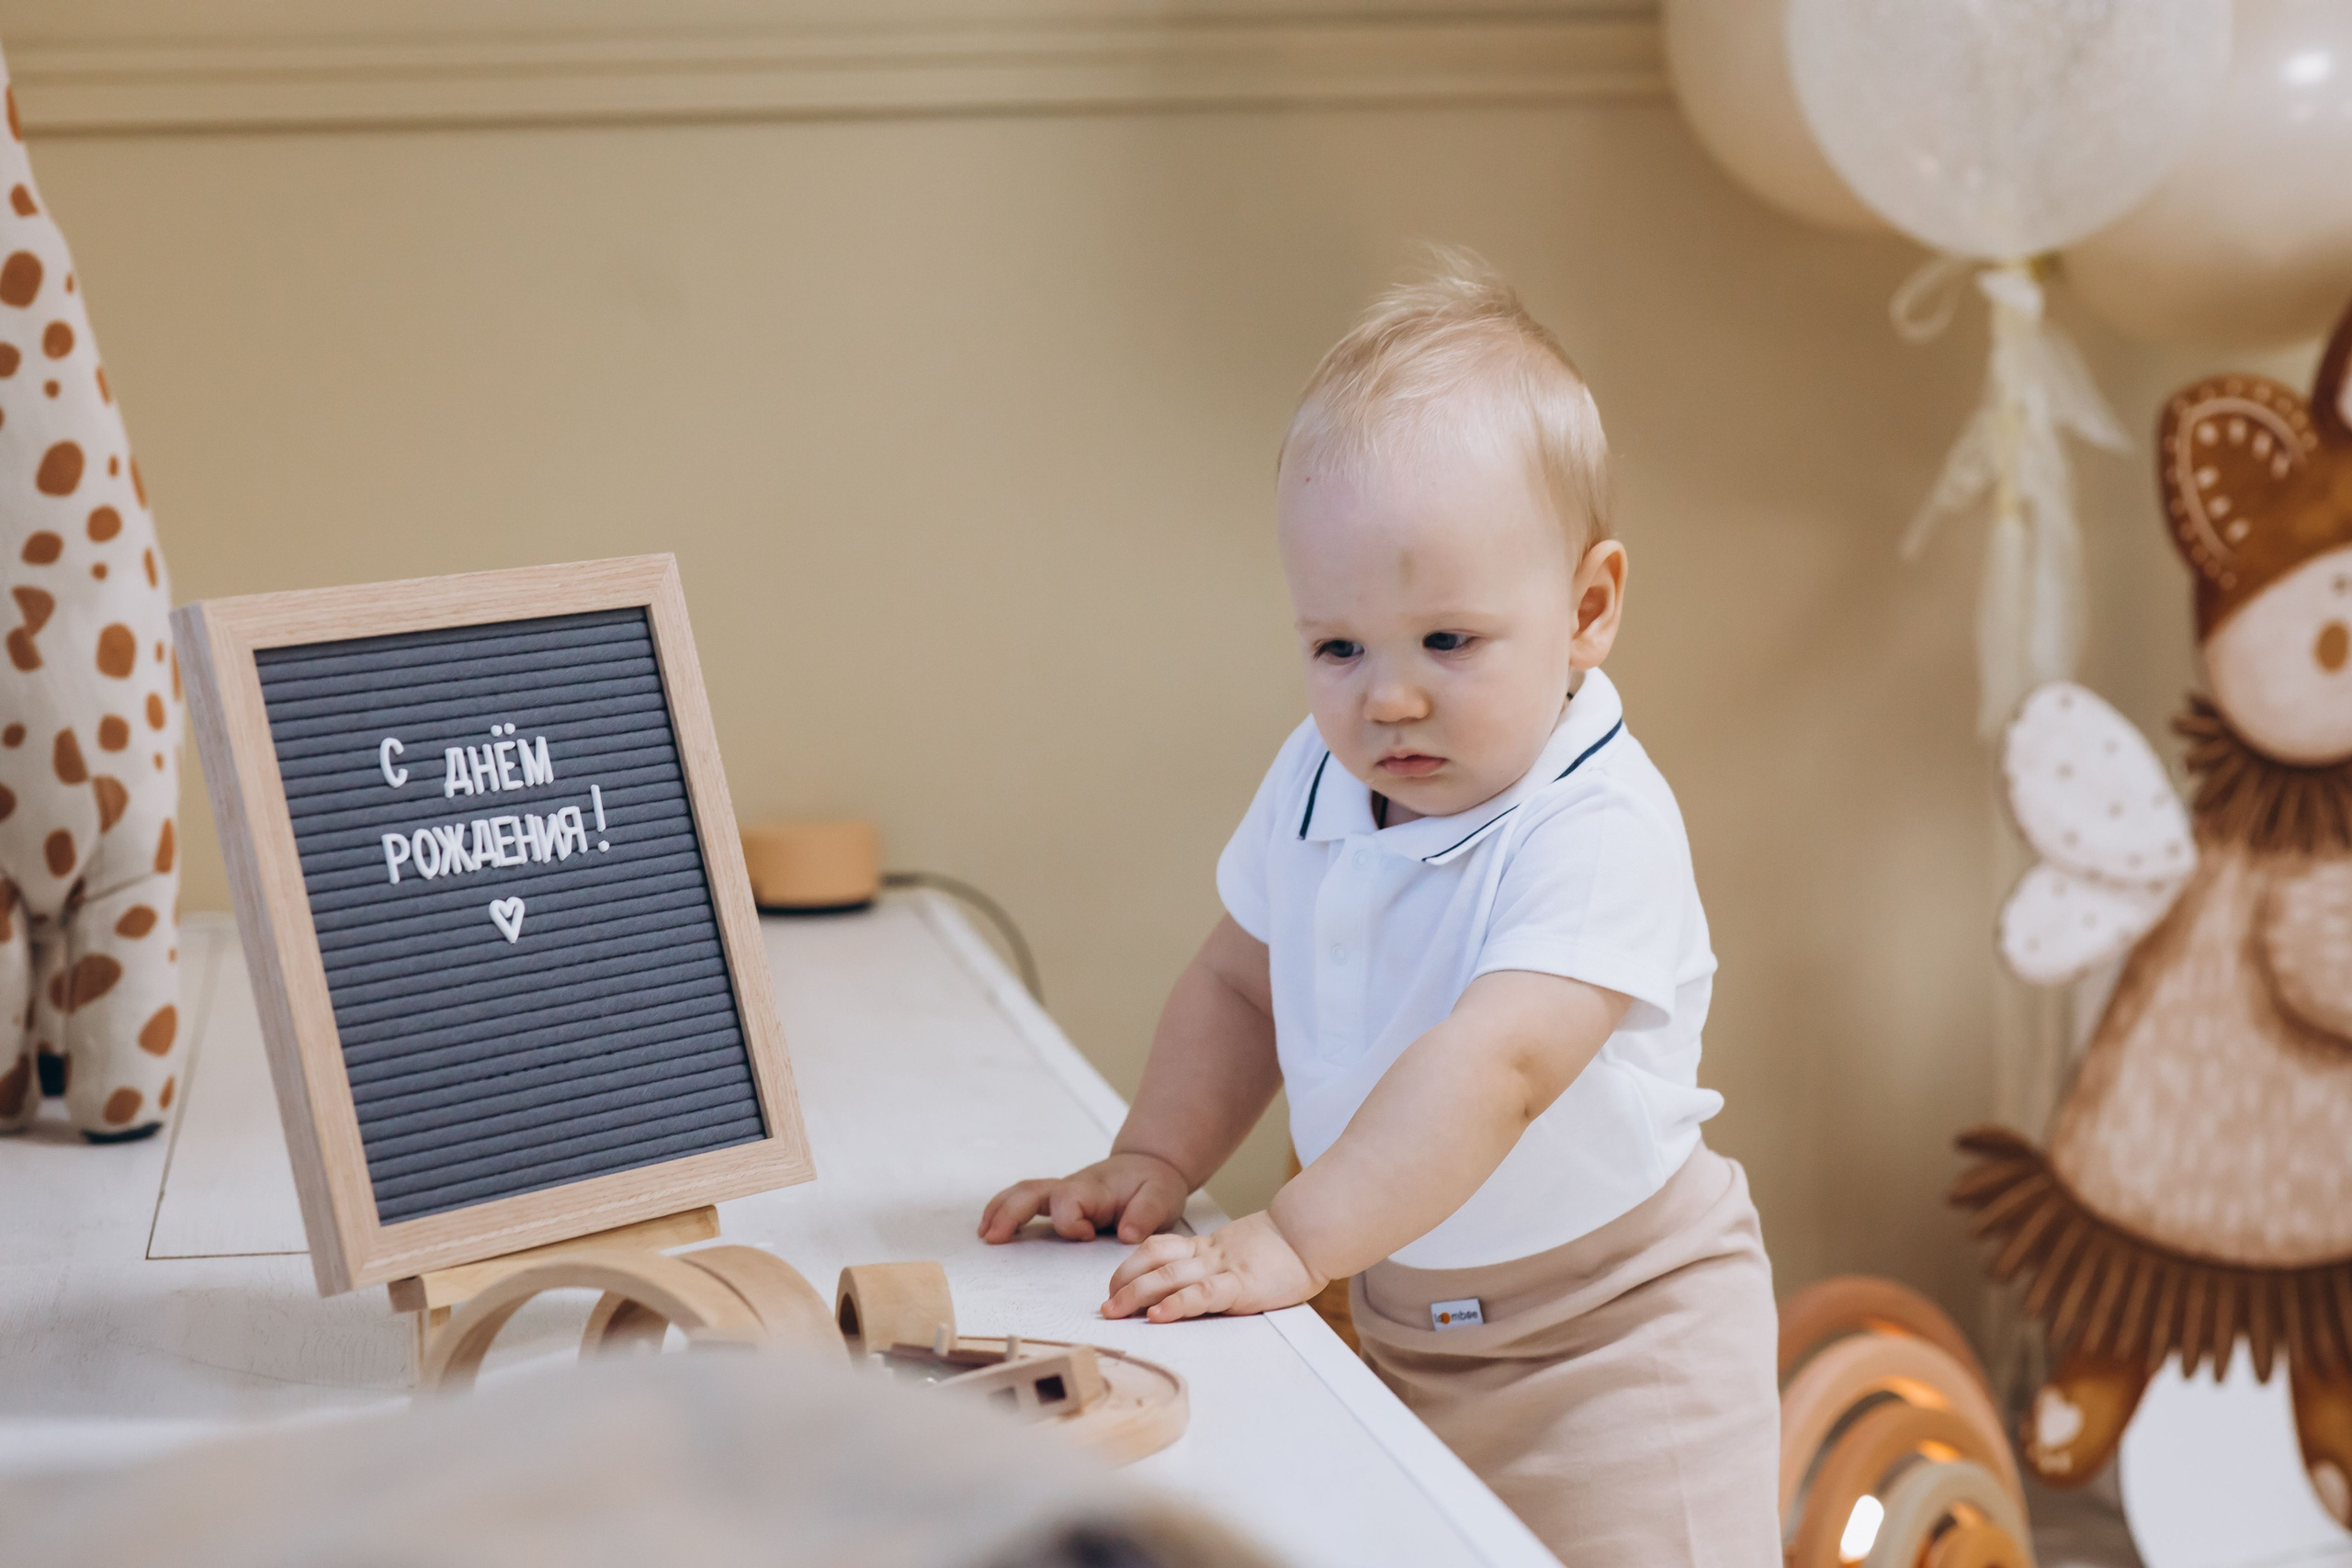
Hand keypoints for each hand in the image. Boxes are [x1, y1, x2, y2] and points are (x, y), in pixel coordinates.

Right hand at [978, 1151, 1191, 1244]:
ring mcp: (1061, 1191)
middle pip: (1032, 1191)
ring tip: (985, 1234)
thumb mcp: (1161, 1197)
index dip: (1071, 1222)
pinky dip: (1004, 1210)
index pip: (1068, 1202)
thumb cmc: (1155, 1185)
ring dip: (1000, 1210)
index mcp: (1094, 1189)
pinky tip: (991, 1228)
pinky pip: (1025, 1199)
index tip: (1089, 1237)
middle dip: (1010, 1212)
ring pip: (1023, 1192)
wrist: (1151, 1166)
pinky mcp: (1057, 1199)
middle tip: (992, 1237)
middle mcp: (1072, 1187)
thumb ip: (1146, 1214)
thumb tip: (1127, 1234)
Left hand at [1101, 1210, 1326, 1323]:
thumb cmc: (1282, 1250)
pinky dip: (1176, 1304)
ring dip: (1136, 1293)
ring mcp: (1222, 1269)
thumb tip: (1194, 1285)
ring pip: (1168, 1276)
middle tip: (1105, 1306)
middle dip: (1124, 1284)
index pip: (1158, 1249)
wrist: (1311, 1234)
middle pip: (1154, 1263)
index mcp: (1206, 1248)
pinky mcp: (1241, 1285)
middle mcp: (1207, 1256)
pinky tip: (1158, 1315)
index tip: (1113, 1285)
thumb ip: (1217, 1265)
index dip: (1131, 1265)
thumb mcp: (1240, 1254)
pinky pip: (1202, 1294)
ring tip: (1115, 1310)